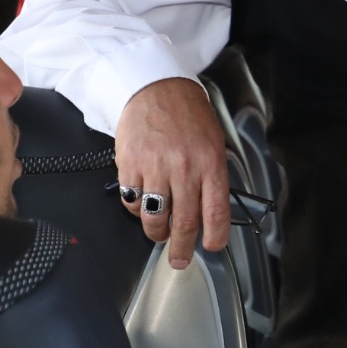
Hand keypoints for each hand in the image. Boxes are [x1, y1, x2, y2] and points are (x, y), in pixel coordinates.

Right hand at [114, 77, 230, 267]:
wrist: (156, 88)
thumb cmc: (188, 115)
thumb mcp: (213, 143)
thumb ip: (212, 177)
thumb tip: (208, 213)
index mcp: (210, 162)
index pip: (216, 211)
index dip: (215, 236)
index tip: (212, 247)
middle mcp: (184, 167)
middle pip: (184, 221)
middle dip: (182, 248)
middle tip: (180, 260)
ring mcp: (155, 166)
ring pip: (155, 217)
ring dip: (157, 232)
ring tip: (159, 234)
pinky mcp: (130, 164)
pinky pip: (132, 200)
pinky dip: (137, 210)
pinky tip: (142, 205)